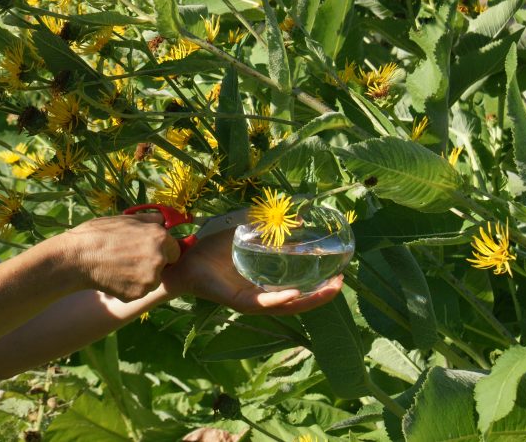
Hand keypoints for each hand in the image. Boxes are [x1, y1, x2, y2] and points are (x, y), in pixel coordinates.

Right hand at [59, 211, 180, 302]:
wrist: (77, 257)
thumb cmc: (98, 234)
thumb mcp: (125, 219)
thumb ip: (149, 220)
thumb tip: (163, 219)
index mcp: (159, 237)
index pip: (174, 249)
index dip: (162, 249)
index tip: (147, 250)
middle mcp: (159, 258)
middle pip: (164, 265)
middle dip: (152, 263)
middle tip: (130, 258)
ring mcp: (149, 278)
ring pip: (152, 280)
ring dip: (141, 277)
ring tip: (119, 267)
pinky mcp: (138, 294)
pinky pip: (139, 291)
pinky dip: (130, 287)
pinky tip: (115, 277)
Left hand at [161, 228, 341, 313]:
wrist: (184, 258)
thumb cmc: (212, 247)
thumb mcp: (246, 232)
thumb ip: (269, 225)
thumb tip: (299, 219)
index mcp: (264, 283)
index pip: (299, 289)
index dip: (319, 285)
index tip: (340, 274)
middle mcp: (261, 296)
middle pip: (298, 301)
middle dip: (322, 294)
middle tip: (341, 282)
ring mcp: (251, 301)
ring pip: (286, 306)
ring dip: (309, 299)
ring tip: (330, 289)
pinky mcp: (239, 301)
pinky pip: (263, 302)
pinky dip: (280, 299)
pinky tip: (295, 293)